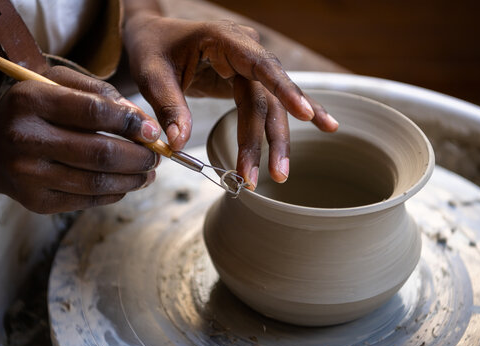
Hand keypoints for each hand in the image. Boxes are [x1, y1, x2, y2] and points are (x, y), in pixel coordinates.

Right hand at [0, 66, 160, 212]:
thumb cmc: (34, 110)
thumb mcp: (58, 84)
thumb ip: (102, 94)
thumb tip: (143, 121)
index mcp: (31, 101)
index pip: (93, 112)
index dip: (131, 123)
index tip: (153, 131)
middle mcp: (25, 139)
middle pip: (100, 153)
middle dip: (139, 157)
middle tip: (156, 156)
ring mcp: (29, 175)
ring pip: (97, 182)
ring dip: (133, 179)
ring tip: (148, 173)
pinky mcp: (36, 202)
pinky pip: (87, 200)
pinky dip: (114, 193)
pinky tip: (126, 184)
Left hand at [123, 14, 338, 188]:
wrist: (154, 37)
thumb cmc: (153, 50)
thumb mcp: (153, 75)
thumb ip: (169, 107)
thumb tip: (179, 145)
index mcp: (224, 39)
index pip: (260, 65)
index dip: (283, 89)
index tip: (303, 114)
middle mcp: (245, 50)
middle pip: (268, 98)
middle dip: (270, 139)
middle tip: (275, 175)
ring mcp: (250, 65)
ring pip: (272, 107)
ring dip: (278, 141)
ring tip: (282, 173)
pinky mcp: (249, 80)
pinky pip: (275, 101)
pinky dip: (299, 114)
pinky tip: (326, 125)